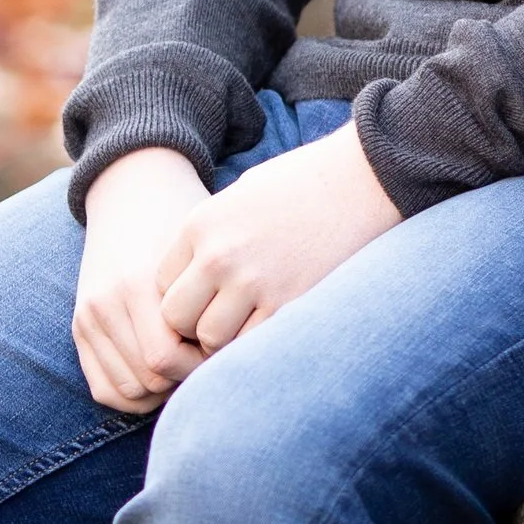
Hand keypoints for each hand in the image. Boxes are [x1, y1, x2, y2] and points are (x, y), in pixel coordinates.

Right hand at [73, 147, 213, 412]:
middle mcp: (107, 302)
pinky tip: (164, 376)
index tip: (226, 349)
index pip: (165, 358)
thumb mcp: (205, 250)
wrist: (132, 192)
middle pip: (148, 378)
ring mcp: (89, 316)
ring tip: (190, 365)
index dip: (201, 366)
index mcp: (138, 282)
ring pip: (127, 391)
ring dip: (162, 391)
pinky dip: (135, 395)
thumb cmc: (185, 222)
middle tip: (212, 359)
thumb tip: (246, 356)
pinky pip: (105, 388)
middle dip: (185, 378)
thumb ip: (222, 299)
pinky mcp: (80, 327)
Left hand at [156, 120, 403, 354]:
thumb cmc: (302, 185)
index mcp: (201, 224)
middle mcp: (219, 256)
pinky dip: (256, 343)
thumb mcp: (240, 197)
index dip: (182, 293)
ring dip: (224, 339)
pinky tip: (271, 324)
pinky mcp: (290, 303)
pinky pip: (252, 344)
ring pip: (211, 339)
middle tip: (220, 317)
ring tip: (247, 321)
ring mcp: (254, 283)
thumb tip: (191, 281)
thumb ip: (210, 237)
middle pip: (176, 317)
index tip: (207, 292)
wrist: (362, 179)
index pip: (161, 282)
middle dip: (193, 324)